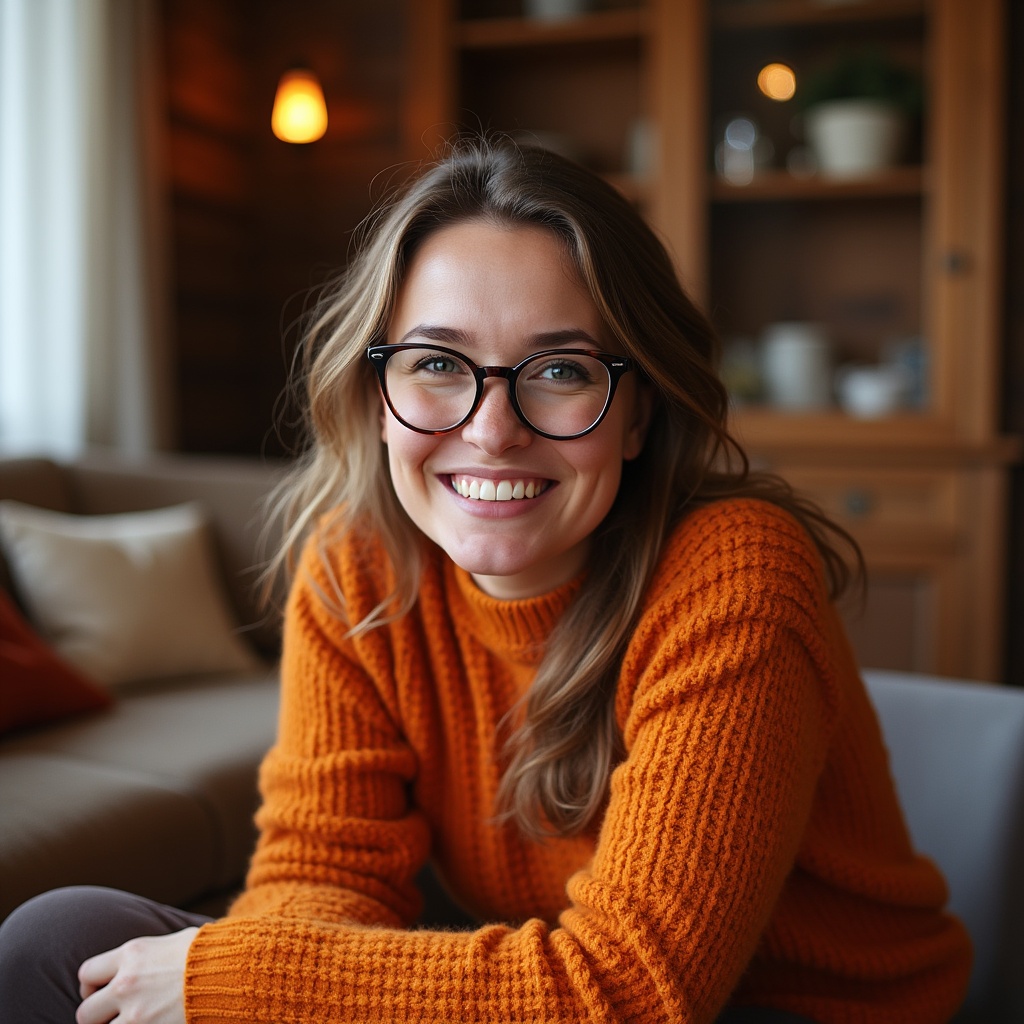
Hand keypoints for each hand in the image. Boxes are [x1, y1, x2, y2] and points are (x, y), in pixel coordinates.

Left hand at [76, 927, 198, 1023]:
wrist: (233, 971)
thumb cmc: (209, 953)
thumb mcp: (173, 941)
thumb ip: (148, 955)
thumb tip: (141, 960)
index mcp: (132, 954)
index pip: (87, 973)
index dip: (90, 986)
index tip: (102, 991)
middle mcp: (126, 984)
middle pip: (85, 1012)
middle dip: (97, 1017)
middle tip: (112, 1016)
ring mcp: (136, 1013)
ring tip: (132, 1022)